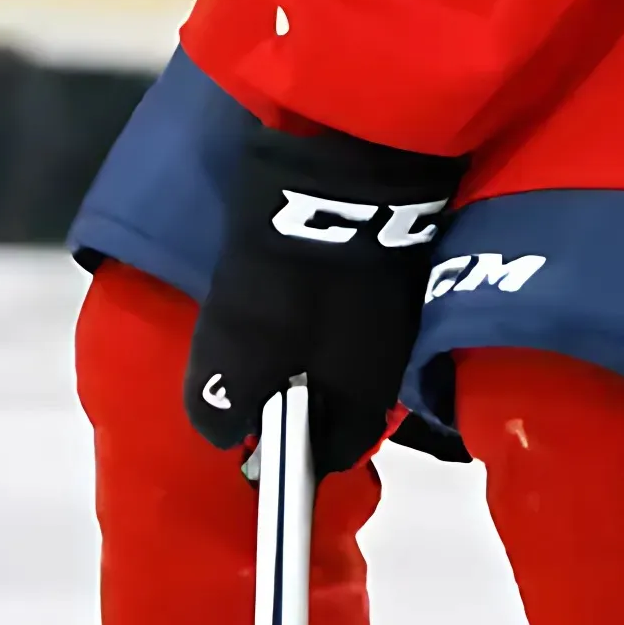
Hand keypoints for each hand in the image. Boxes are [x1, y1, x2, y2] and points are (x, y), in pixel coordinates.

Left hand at [187, 119, 465, 474]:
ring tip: (264, 326)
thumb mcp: (241, 343)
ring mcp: (400, 311)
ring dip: (310, 352)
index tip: (256, 434)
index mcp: (363, 394)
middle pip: (343, 401)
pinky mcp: (396, 265)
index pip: (334, 452)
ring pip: (350, 354)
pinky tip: (292, 284)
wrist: (344, 172)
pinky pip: (356, 308)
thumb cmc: (291, 277)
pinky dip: (323, 309)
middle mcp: (392, 363)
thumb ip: (227, 397)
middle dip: (301, 399)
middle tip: (250, 375)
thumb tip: (223, 433)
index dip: (295, 452)